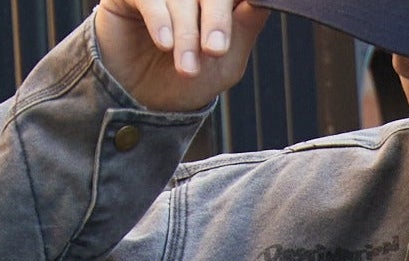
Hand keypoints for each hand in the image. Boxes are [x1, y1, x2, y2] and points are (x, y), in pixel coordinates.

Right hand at [95, 0, 268, 112]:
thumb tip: (261, 3)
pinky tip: (164, 42)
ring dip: (186, 33)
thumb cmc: (191, 81)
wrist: (147, 102)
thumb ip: (244, 31)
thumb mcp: (225, 64)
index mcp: (217, 1)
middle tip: (214, 51)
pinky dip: (159, 18)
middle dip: (216, 20)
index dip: (239, 7)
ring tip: (187, 67)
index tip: (235, 36)